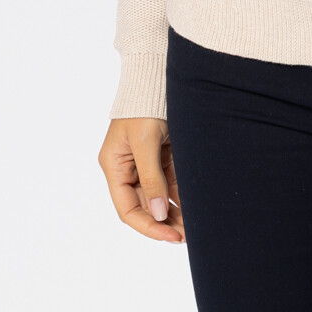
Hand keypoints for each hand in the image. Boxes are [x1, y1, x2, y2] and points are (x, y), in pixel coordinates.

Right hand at [98, 117, 185, 242]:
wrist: (158, 75)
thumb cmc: (145, 106)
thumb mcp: (144, 142)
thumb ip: (150, 178)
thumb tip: (159, 213)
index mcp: (115, 167)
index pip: (128, 209)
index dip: (149, 226)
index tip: (171, 236)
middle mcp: (128, 168)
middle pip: (145, 206)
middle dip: (165, 222)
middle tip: (188, 236)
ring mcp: (146, 163)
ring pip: (161, 197)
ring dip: (176, 212)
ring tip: (196, 227)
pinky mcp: (163, 155)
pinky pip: (172, 182)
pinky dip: (182, 195)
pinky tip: (196, 206)